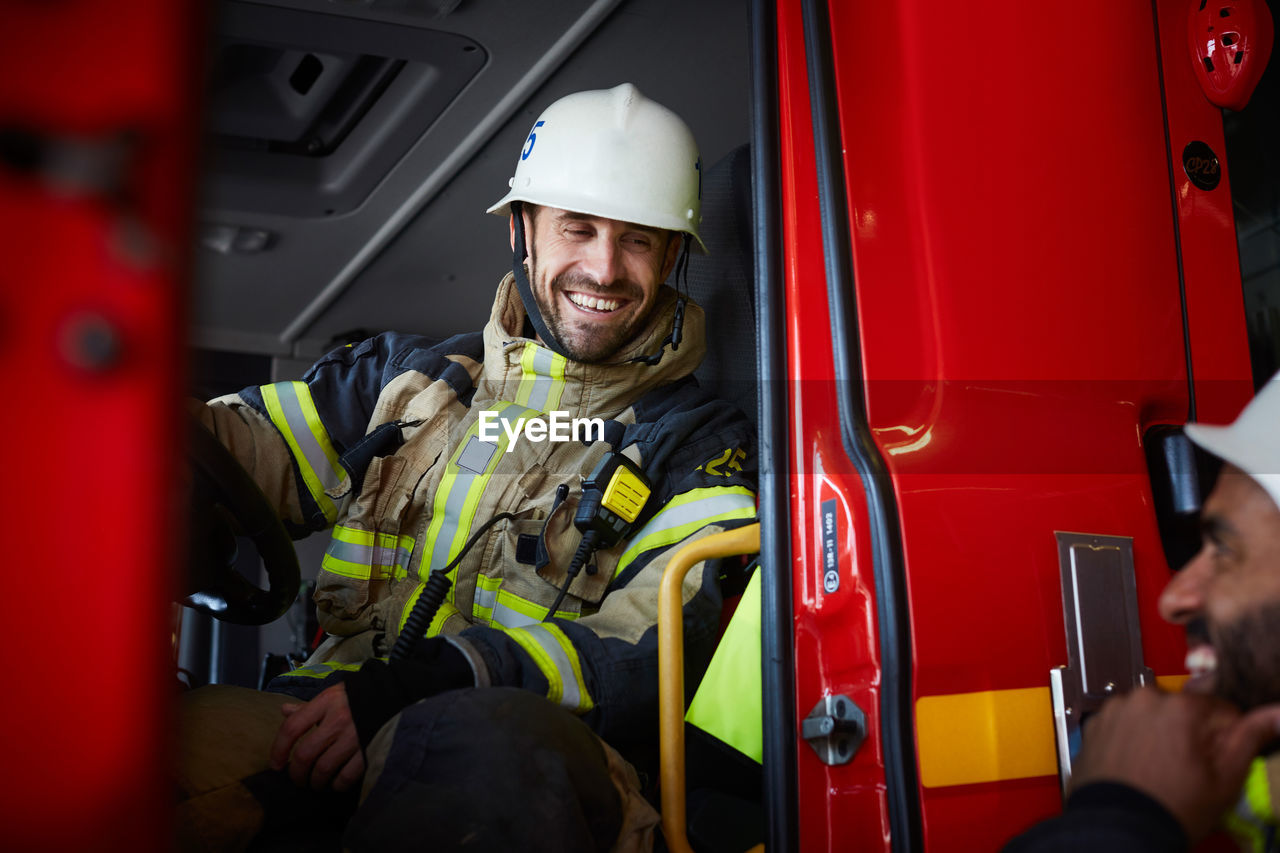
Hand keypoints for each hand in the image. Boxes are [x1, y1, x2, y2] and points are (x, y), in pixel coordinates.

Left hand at [268, 683, 365, 791]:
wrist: (394, 694)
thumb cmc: (358, 696)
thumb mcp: (332, 695)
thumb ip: (308, 707)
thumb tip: (284, 711)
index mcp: (325, 702)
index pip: (292, 728)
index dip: (279, 750)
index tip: (276, 765)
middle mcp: (338, 719)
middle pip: (305, 755)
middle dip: (297, 774)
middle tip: (297, 780)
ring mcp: (354, 736)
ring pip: (324, 769)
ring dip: (315, 782)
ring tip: (315, 784)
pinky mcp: (369, 749)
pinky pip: (347, 776)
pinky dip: (337, 785)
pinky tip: (335, 784)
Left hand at [1069, 687, 1279, 841]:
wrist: (1118, 827)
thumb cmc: (1172, 807)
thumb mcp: (1225, 777)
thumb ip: (1249, 737)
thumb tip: (1275, 714)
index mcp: (1180, 706)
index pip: (1218, 709)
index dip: (1222, 735)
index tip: (1214, 757)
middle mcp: (1143, 699)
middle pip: (1181, 709)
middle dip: (1187, 732)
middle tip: (1184, 767)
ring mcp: (1115, 710)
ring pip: (1150, 715)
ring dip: (1157, 732)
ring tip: (1158, 768)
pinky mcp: (1094, 724)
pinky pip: (1123, 723)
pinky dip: (1130, 737)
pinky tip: (1136, 763)